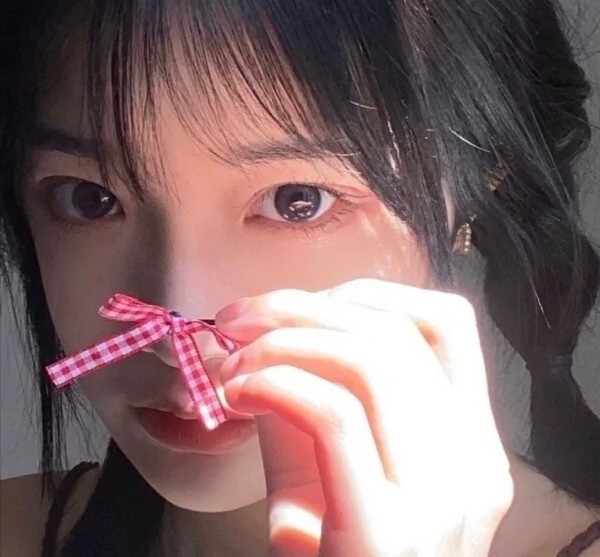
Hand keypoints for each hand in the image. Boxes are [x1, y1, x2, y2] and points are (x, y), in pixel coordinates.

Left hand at [215, 279, 513, 556]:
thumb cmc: (329, 548)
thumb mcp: (330, 460)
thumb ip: (315, 392)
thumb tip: (270, 327)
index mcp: (469, 440)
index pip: (445, 324)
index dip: (367, 294)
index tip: (303, 304)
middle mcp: (472, 465)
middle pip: (392, 333)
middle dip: (299, 306)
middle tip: (238, 318)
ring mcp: (440, 502)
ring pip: (368, 361)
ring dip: (281, 340)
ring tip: (232, 360)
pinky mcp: (386, 535)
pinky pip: (334, 415)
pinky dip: (275, 382)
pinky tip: (237, 393)